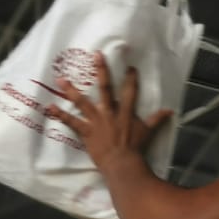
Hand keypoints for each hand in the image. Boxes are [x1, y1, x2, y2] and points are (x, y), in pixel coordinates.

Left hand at [45, 52, 172, 170]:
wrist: (122, 164)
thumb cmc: (136, 149)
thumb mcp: (148, 132)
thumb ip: (156, 120)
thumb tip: (169, 111)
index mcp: (125, 112)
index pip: (130, 92)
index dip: (130, 78)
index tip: (129, 66)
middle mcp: (110, 112)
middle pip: (105, 88)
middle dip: (101, 71)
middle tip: (96, 54)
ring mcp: (96, 121)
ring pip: (82, 102)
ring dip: (71, 91)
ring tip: (61, 79)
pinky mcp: (86, 131)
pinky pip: (71, 122)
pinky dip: (59, 115)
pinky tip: (48, 107)